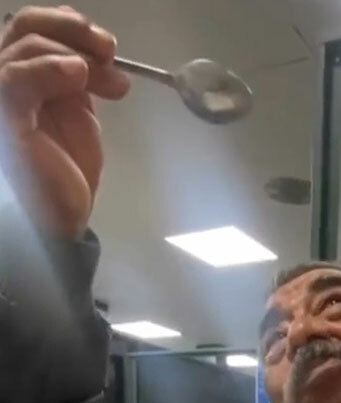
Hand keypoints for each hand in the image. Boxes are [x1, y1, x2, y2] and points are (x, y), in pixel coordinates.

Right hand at [0, 5, 129, 236]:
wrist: (60, 218)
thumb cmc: (64, 172)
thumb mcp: (76, 113)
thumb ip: (74, 79)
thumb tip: (94, 54)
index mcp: (16, 75)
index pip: (30, 29)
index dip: (69, 26)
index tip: (109, 48)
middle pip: (25, 28)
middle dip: (74, 32)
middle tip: (111, 53)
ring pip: (24, 46)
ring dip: (73, 53)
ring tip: (108, 78)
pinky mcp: (2, 119)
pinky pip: (16, 79)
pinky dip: (49, 68)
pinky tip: (78, 74)